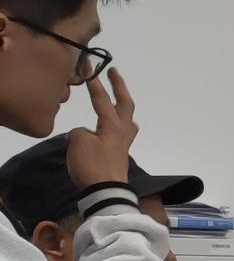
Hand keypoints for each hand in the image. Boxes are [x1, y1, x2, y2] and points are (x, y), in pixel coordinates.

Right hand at [66, 68, 137, 188]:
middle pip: (125, 105)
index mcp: (112, 125)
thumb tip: (87, 135)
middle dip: (120, 87)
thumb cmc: (93, 165)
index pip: (102, 99)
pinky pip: (120, 134)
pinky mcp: (119, 156)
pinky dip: (116, 125)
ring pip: (128, 120)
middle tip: (115, 72)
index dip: (96, 83)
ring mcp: (123, 145)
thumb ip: (81, 132)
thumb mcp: (79, 142)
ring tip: (117, 101)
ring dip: (123, 108)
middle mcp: (122, 132)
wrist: (105, 192)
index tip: (91, 68)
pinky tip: (107, 130)